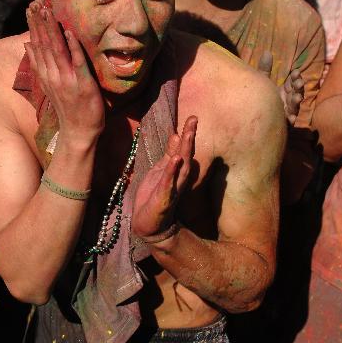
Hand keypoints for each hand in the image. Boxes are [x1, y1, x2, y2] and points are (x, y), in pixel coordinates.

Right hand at [25, 2, 104, 138]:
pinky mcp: (82, 85)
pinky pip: (77, 63)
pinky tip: (70, 33)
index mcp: (45, 74)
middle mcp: (53, 75)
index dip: (33, 26)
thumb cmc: (67, 108)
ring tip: (48, 11)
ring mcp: (66, 80)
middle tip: (36, 2)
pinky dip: (73, 47)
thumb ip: (39, 65)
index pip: (37, 46)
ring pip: (57, 50)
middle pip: (44, 44)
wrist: (77, 132)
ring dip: (52, 30)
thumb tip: (27, 45)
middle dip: (40, 22)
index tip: (30, 8)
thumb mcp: (48, 85)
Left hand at [132, 116, 196, 237]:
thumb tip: (176, 134)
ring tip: (186, 135)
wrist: (148, 225)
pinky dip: (172, 172)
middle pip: (186, 155)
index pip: (183, 149)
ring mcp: (172, 189)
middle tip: (193, 120)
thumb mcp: (160, 171)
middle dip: (190, 138)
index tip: (192, 117)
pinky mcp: (164, 199)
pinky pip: (169, 184)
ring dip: (184, 151)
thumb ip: (169, 154)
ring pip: (181, 168)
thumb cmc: (154, 198)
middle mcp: (178, 179)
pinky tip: (176, 160)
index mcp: (176, 171)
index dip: (187, 134)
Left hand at [258, 51, 302, 124]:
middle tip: (299, 83)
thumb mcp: (264, 82)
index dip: (295, 77)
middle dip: (298, 88)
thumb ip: (265, 69)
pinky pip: (289, 121)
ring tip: (297, 98)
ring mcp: (287, 111)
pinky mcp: (284, 122)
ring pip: (294, 106)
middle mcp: (288, 100)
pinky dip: (291, 119)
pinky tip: (290, 118)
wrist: (257, 116)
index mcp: (284, 90)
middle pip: (296, 92)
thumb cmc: (262, 97)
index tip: (295, 72)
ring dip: (296, 102)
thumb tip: (267, 52)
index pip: (292, 82)